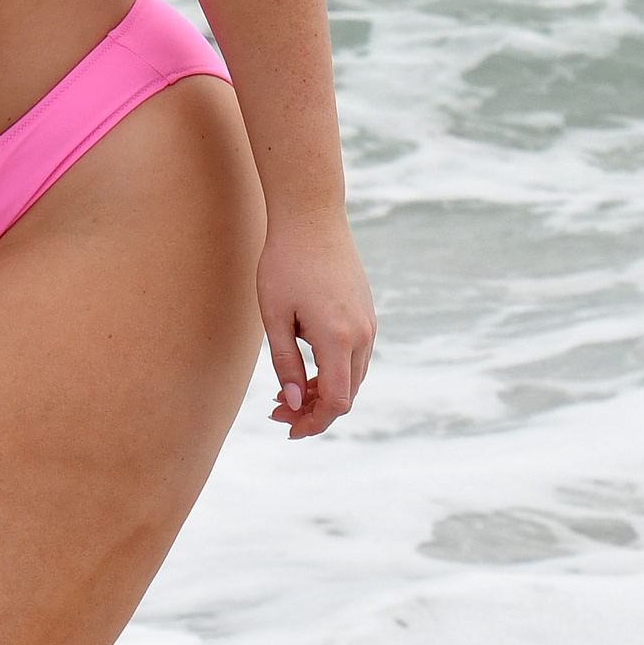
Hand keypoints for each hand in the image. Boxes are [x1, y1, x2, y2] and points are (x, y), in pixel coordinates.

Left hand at [258, 213, 374, 440]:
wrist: (312, 217)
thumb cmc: (285, 264)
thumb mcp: (275, 317)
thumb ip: (286, 363)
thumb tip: (293, 402)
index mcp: (338, 339)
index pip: (335, 401)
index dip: (313, 422)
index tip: (287, 427)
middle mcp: (362, 335)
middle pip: (345, 393)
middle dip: (312, 410)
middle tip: (275, 409)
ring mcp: (369, 323)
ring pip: (352, 376)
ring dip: (322, 390)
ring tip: (284, 391)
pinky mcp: (367, 313)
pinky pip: (355, 356)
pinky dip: (332, 370)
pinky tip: (304, 367)